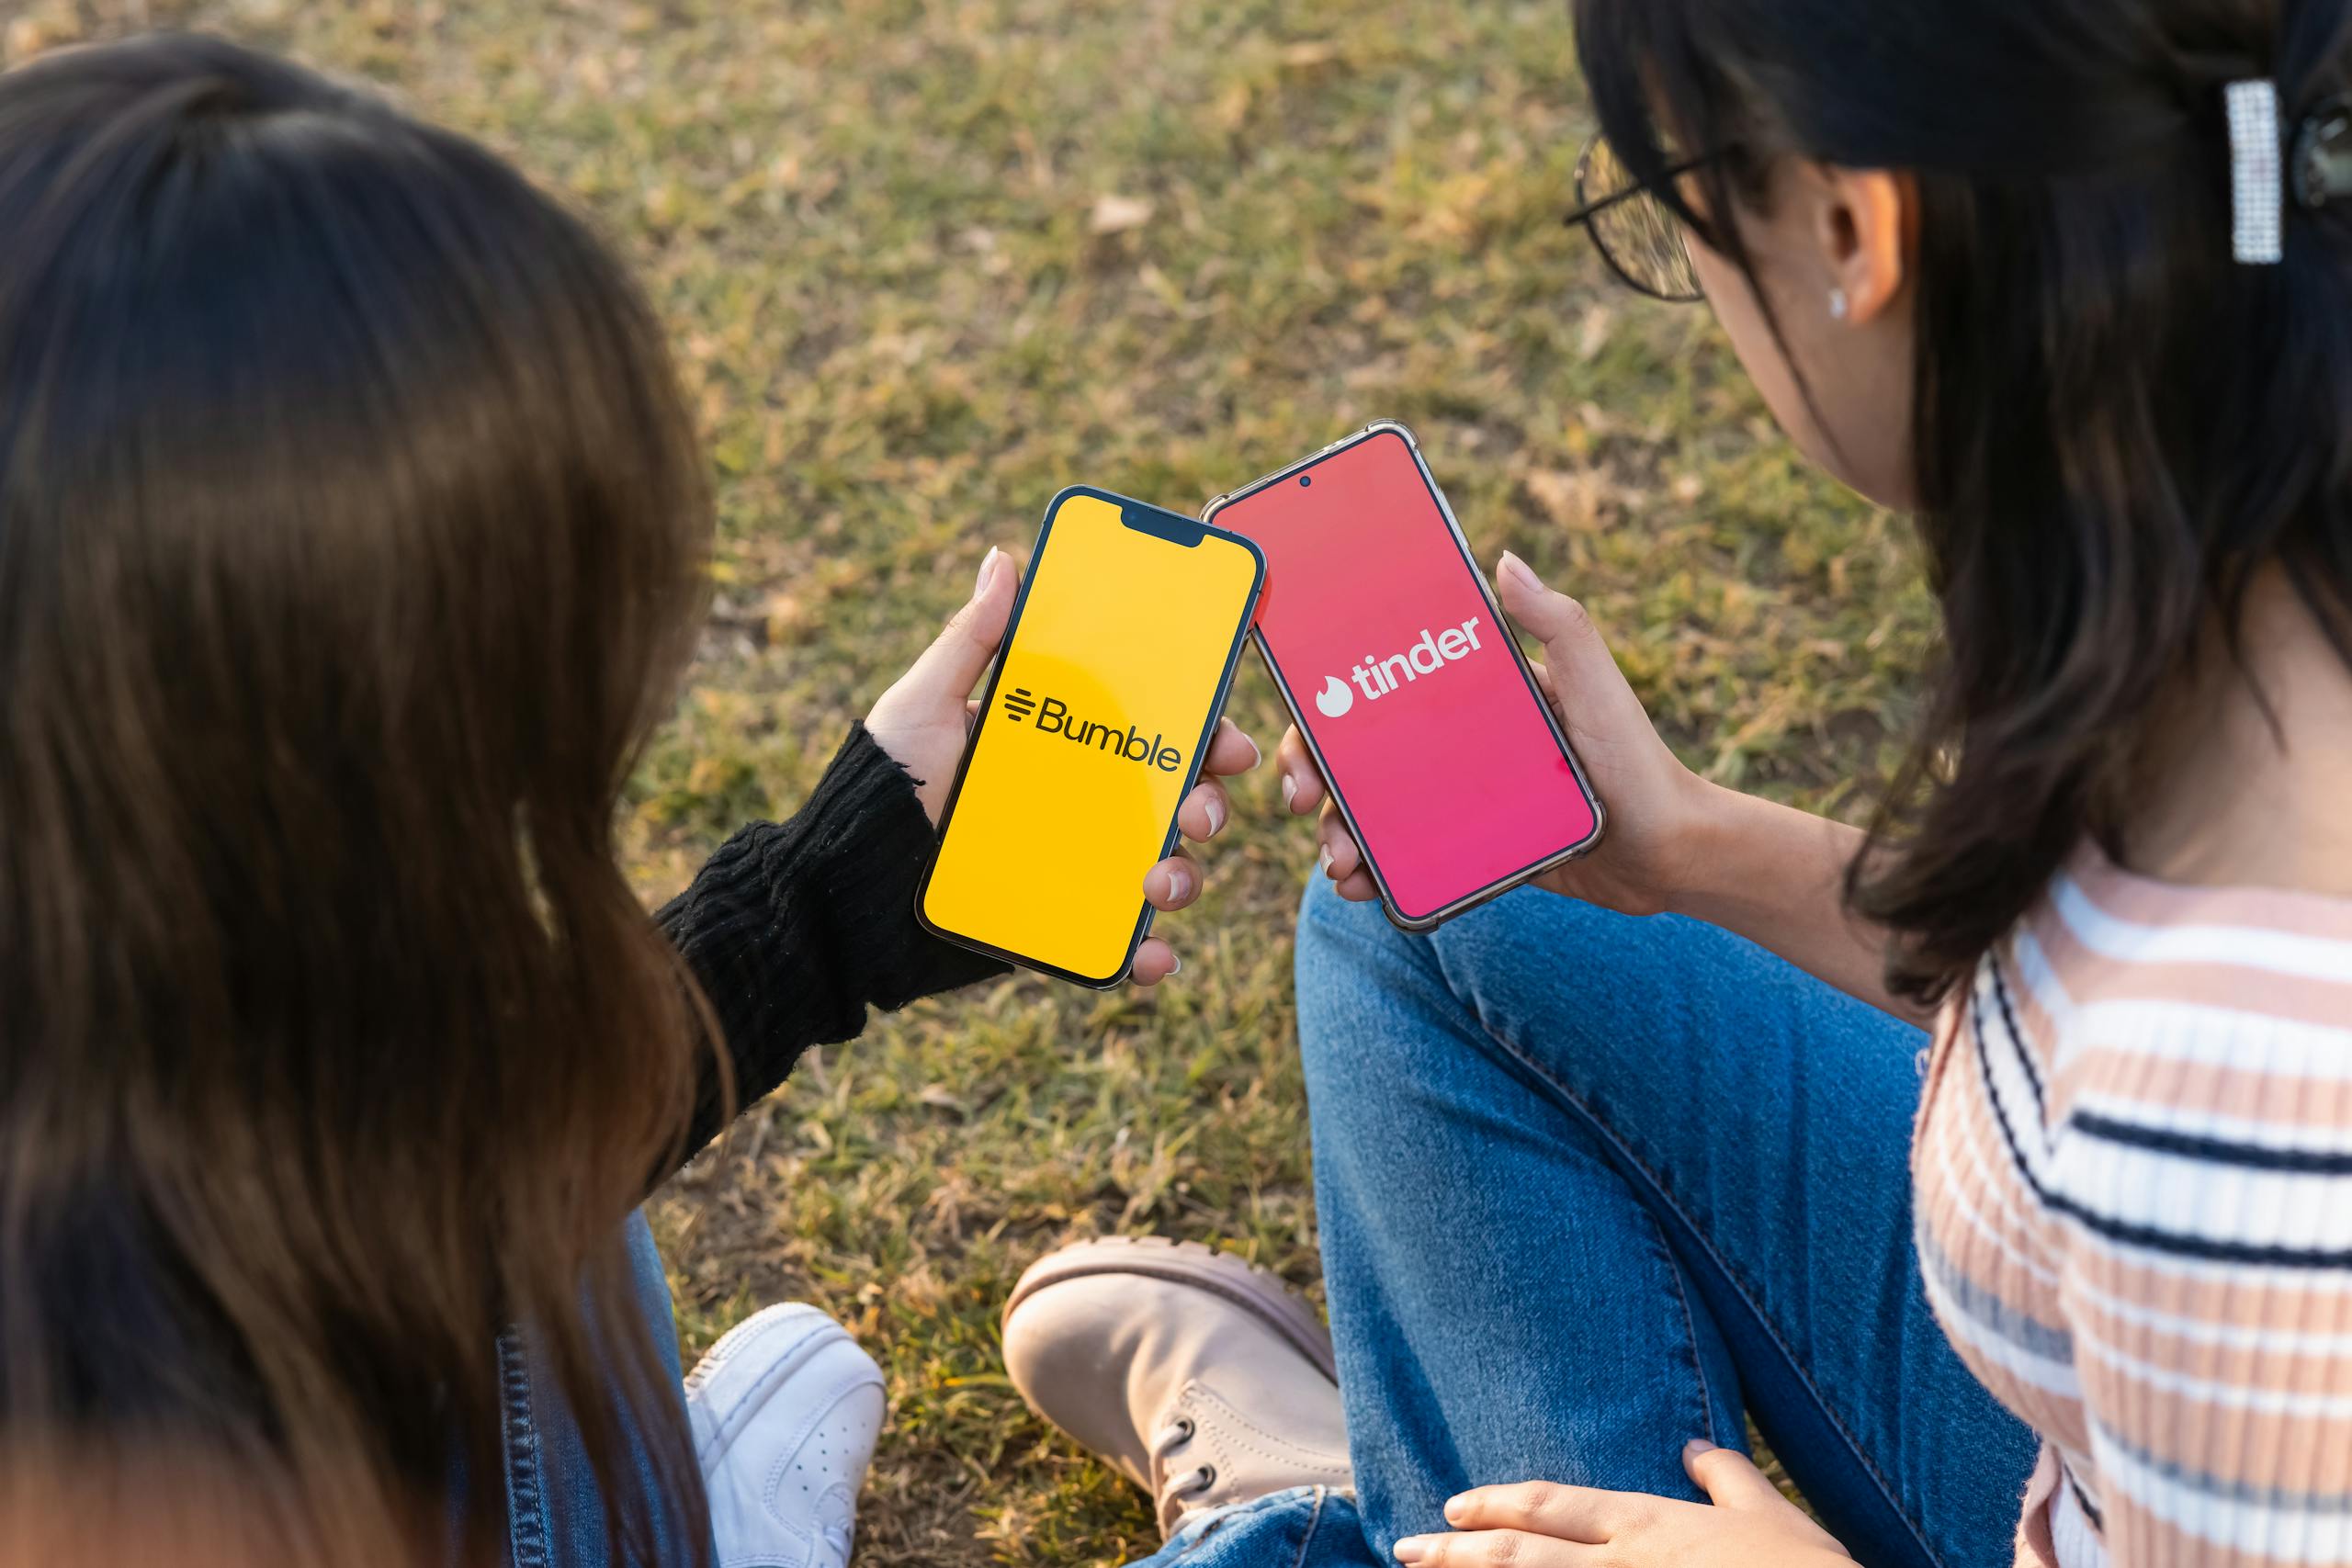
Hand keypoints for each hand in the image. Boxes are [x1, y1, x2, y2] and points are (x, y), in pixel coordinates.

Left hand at [866, 546, 1262, 986]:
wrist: (839, 886)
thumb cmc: (879, 784)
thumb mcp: (922, 703)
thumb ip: (969, 639)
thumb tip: (1004, 561)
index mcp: (1060, 744)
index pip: (1150, 730)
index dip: (1203, 731)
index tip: (1229, 739)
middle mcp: (1077, 806)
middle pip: (1171, 800)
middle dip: (1206, 803)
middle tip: (1202, 810)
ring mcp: (1071, 870)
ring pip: (1157, 872)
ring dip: (1182, 877)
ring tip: (1161, 883)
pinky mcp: (1052, 927)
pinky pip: (1113, 946)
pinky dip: (1145, 956)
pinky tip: (1152, 956)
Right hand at [1278, 550, 1713, 918]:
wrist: (1671, 852)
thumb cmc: (1637, 758)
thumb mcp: (1594, 683)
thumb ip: (1557, 622)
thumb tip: (1503, 560)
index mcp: (1474, 699)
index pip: (1382, 692)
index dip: (1330, 711)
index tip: (1306, 739)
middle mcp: (1458, 746)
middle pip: (1363, 756)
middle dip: (1319, 781)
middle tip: (1304, 805)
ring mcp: (1461, 801)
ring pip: (1377, 813)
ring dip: (1341, 835)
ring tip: (1340, 863)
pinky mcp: (1473, 851)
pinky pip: (1411, 860)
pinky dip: (1376, 873)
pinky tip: (1361, 887)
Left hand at [1393, 1441, 1850, 1567]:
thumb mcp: (1772, 1517)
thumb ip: (1727, 1478)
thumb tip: (1695, 1446)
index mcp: (1650, 1525)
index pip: (1552, 1506)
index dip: (1497, 1504)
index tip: (1453, 1505)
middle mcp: (1624, 1566)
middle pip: (1520, 1554)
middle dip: (1455, 1552)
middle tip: (1405, 1548)